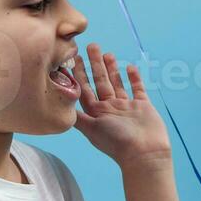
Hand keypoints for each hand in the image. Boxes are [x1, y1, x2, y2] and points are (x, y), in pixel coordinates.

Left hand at [71, 45, 171, 167]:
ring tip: (107, 53)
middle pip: (100, 82)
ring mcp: (126, 107)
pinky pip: (137, 89)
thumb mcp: (92, 128)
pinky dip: (134, 78)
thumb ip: (77, 116)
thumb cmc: (117, 142)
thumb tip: (56, 107)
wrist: (145, 154)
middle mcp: (109, 109)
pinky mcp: (143, 107)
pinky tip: (129, 67)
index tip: (74, 59)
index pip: (84, 89)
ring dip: (112, 69)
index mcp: (96, 113)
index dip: (78, 74)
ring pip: (117, 83)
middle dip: (95, 65)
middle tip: (91, 46)